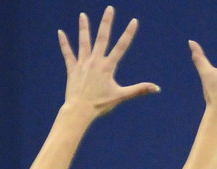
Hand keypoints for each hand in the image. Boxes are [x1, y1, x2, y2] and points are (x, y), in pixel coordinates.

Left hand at [57, 7, 159, 122]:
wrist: (80, 110)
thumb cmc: (101, 105)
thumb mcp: (121, 96)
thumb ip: (139, 89)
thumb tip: (157, 88)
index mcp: (108, 67)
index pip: (121, 47)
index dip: (128, 33)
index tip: (133, 21)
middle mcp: (95, 62)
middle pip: (102, 38)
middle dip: (106, 22)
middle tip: (109, 8)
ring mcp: (83, 64)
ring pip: (84, 42)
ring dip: (84, 28)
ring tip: (82, 15)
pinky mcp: (72, 69)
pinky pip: (68, 53)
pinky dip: (64, 43)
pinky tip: (60, 32)